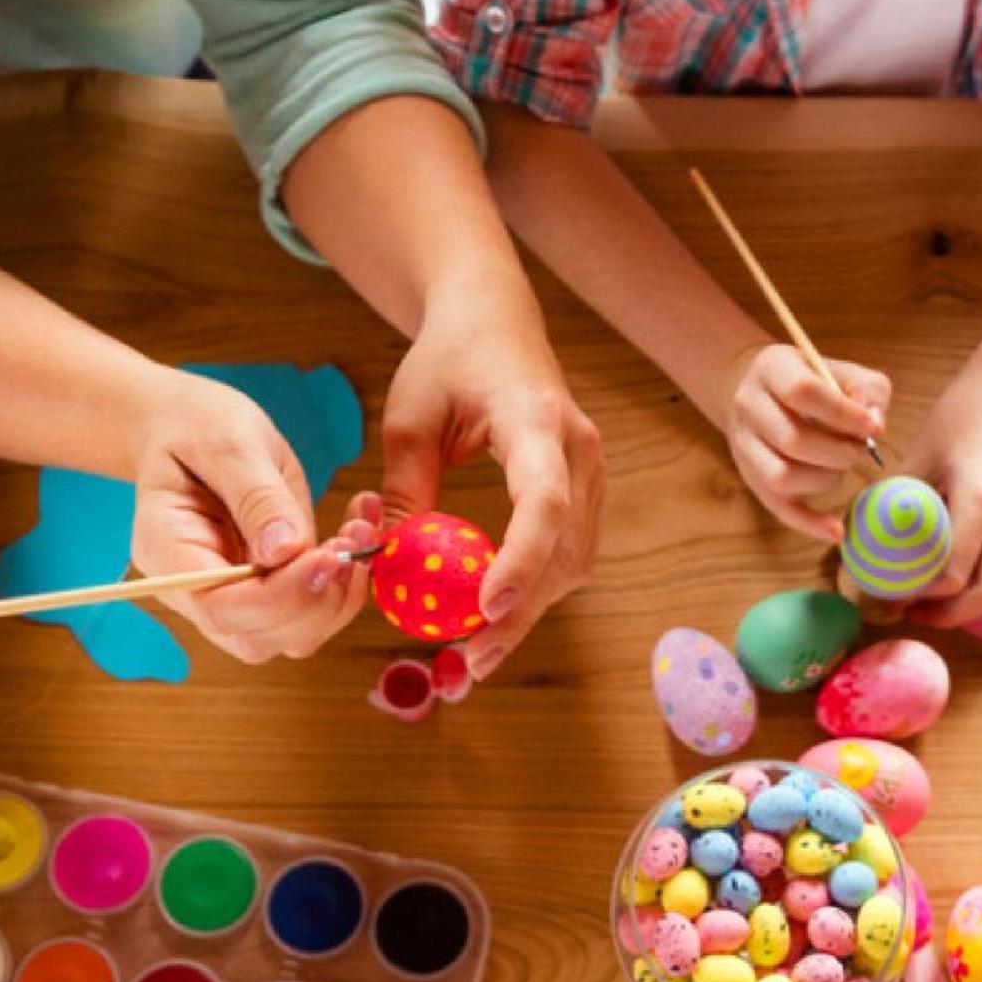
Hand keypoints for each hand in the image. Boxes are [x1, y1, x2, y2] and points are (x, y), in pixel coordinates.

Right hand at [131, 372, 370, 662]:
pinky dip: (346, 581)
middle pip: (261, 637)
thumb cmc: (196, 427)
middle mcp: (196, 592)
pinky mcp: (270, 593)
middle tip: (355, 538)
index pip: (222, 608)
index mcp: (166, 552)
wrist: (189, 429)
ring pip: (295, 634)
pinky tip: (360, 532)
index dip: (282, 596)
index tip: (328, 555)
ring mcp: (233, 599)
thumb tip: (286, 551)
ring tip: (361, 530)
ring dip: (341, 594)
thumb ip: (257, 497)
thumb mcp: (228, 443)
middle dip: (319, 599)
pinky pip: (314, 610)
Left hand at [379, 272, 603, 680]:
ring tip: (481, 652)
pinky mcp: (585, 491)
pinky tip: (499, 616)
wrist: (495, 321)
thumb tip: (391, 562)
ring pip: (574, 561)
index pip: (543, 503)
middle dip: (522, 611)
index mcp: (536, 419)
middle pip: (564, 549)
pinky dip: (537, 590)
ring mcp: (590, 473)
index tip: (487, 610)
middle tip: (473, 660)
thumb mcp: (408, 416)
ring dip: (532, 610)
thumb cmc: (448, 360)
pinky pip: (570, 553)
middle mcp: (578, 449)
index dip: (520, 562)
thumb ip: (406, 488)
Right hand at [724, 342, 888, 542]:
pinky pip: (777, 508)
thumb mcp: (840, 371)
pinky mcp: (751, 478)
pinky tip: (836, 531)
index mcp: (771, 369)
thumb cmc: (812, 381)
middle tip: (859, 451)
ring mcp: (745, 446)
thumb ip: (868, 391)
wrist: (761, 391)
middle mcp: (749, 407)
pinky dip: (809, 524)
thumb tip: (876, 426)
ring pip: (780, 477)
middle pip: (792, 440)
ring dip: (824, 480)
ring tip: (842, 468)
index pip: (802, 391)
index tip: (872, 428)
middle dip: (838, 452)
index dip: (843, 413)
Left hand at [904, 365, 981, 628]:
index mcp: (978, 498)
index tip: (901, 596)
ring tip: (969, 591)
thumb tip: (861, 548)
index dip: (923, 595)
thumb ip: (892, 505)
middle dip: (953, 613)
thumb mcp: (917, 456)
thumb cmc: (959, 419)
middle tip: (926, 611)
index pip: (953, 573)